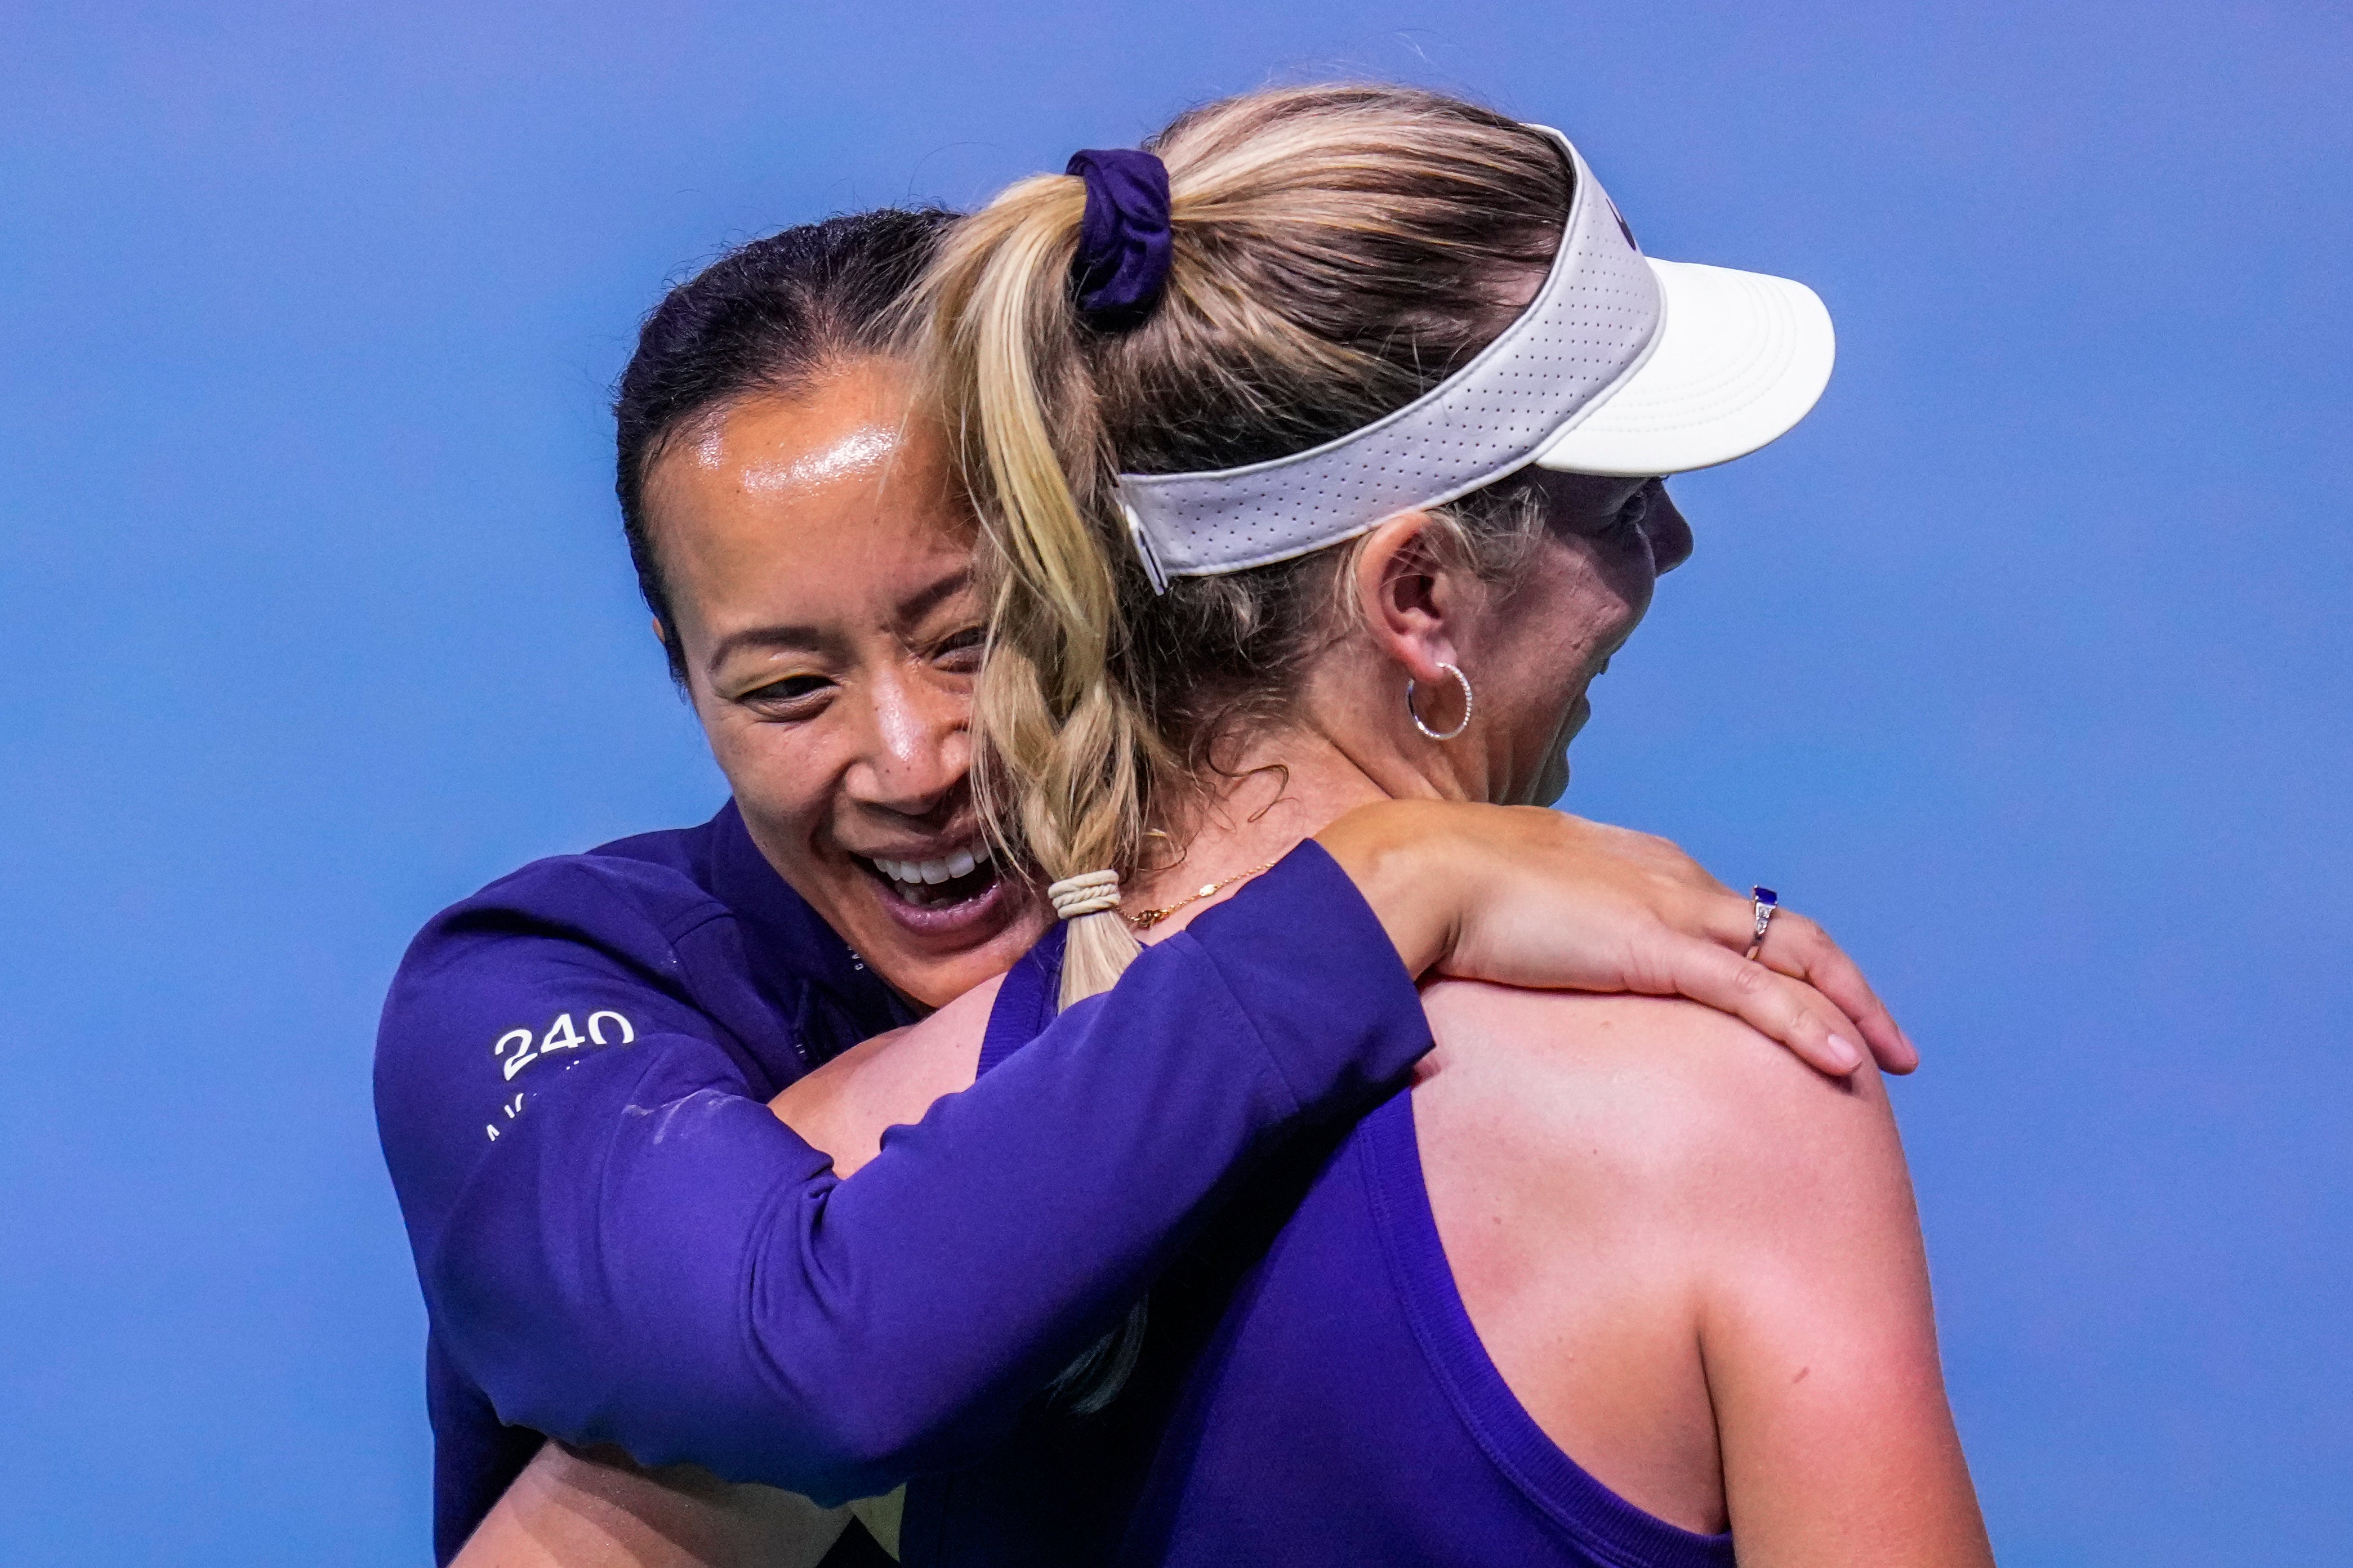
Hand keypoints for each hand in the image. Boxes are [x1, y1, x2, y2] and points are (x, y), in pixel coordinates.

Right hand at [1315, 800, 1915, 1077]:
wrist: (1423, 870)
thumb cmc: (1447, 889)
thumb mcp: (1516, 902)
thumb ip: (1546, 925)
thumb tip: (1530, 953)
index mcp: (1643, 865)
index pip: (1738, 913)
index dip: (1782, 958)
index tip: (1809, 997)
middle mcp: (1675, 880)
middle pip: (1788, 931)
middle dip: (1845, 984)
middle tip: (1884, 1038)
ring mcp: (1672, 912)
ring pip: (1795, 956)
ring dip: (1853, 1008)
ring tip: (1890, 1059)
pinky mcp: (1659, 949)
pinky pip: (1757, 992)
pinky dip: (1809, 1026)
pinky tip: (1846, 1062)